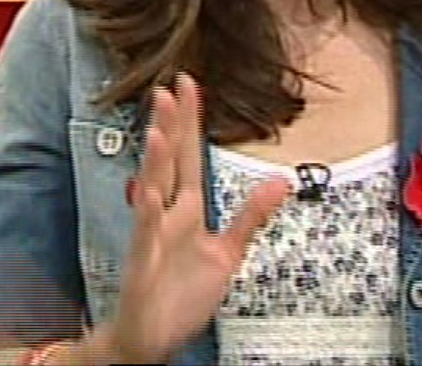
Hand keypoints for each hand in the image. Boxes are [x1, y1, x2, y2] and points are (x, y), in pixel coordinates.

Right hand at [108, 73, 290, 363]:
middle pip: (168, 162)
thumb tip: (280, 179)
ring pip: (152, 192)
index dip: (189, 120)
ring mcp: (151, 238)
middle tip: (167, 90)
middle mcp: (166, 216)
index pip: (188, 155)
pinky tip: (150, 195)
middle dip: (168, 126)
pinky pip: (144, 238)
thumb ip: (251, 215)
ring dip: (155, 161)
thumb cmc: (181, 293)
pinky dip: (148, 216)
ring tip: (158, 131)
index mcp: (186, 209)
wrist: (151, 337)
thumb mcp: (227, 252)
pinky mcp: (141, 266)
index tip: (187, 84)